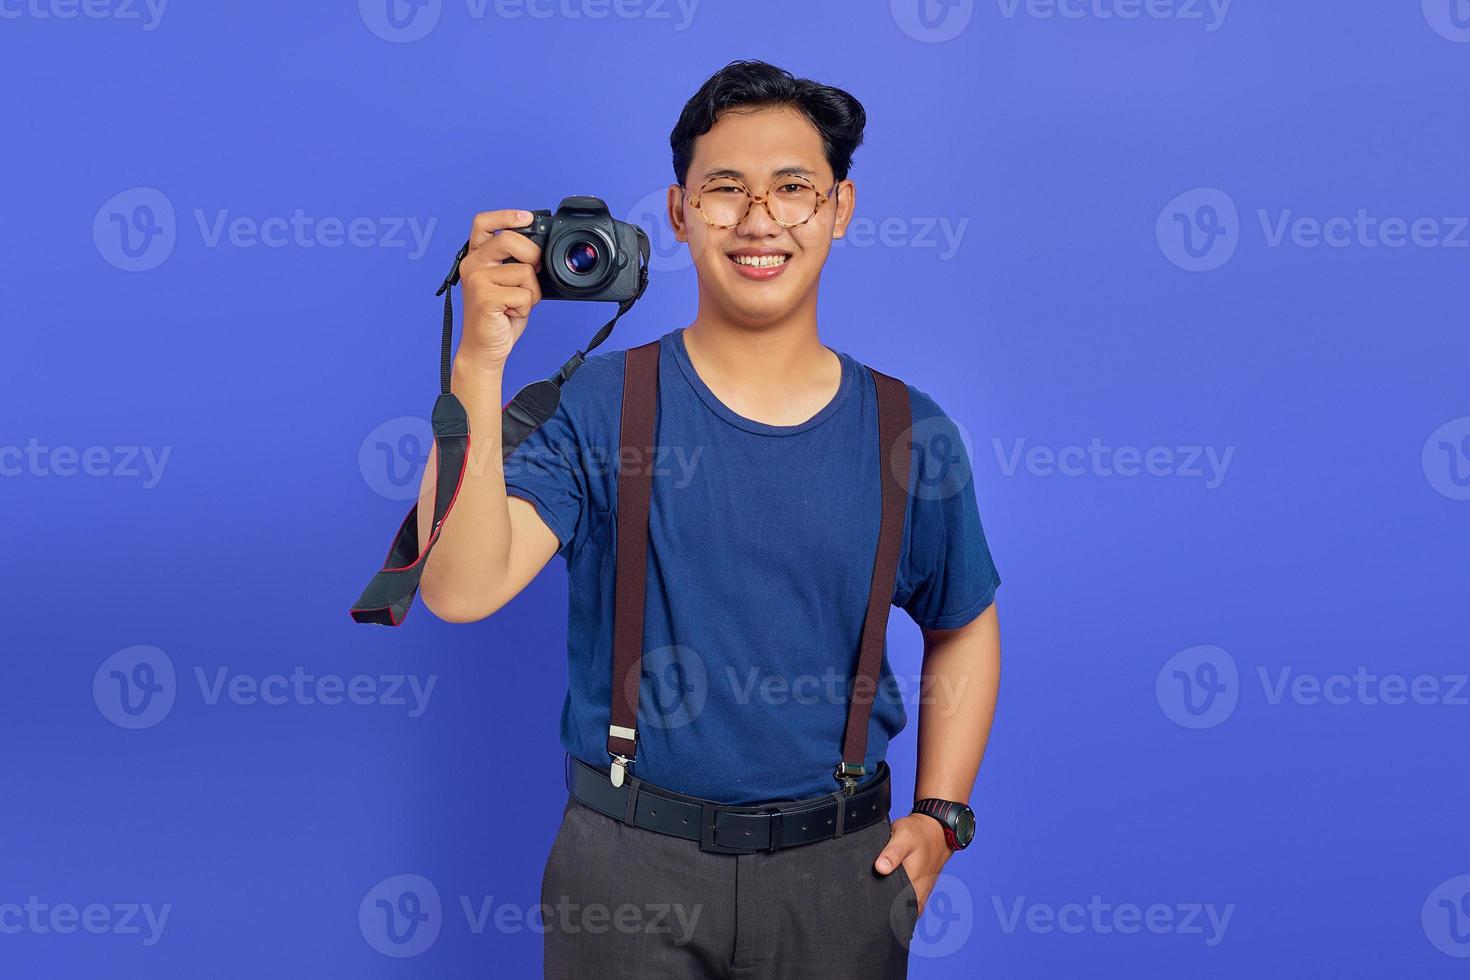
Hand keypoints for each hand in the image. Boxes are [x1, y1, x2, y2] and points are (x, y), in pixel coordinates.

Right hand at [455, 209, 543, 368]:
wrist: (484, 348)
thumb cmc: (499, 316)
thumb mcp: (509, 282)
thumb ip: (517, 262)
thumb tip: (540, 250)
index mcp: (476, 256)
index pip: (484, 223)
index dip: (507, 216)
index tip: (528, 217)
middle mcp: (472, 264)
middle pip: (510, 240)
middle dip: (533, 255)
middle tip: (534, 273)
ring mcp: (476, 279)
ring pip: (525, 271)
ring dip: (531, 292)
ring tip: (515, 304)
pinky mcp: (485, 297)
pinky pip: (524, 294)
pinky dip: (525, 308)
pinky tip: (510, 314)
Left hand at [874, 813, 951, 916]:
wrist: (938, 833)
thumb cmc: (919, 834)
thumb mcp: (903, 837)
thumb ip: (892, 853)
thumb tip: (880, 868)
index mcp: (912, 886)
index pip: (892, 910)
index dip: (877, 908)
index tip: (866, 902)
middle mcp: (917, 896)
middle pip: (895, 913)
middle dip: (881, 910)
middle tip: (867, 899)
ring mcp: (919, 897)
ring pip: (901, 911)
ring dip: (889, 907)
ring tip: (876, 897)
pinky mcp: (919, 894)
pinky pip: (907, 907)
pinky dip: (896, 903)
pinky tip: (887, 894)